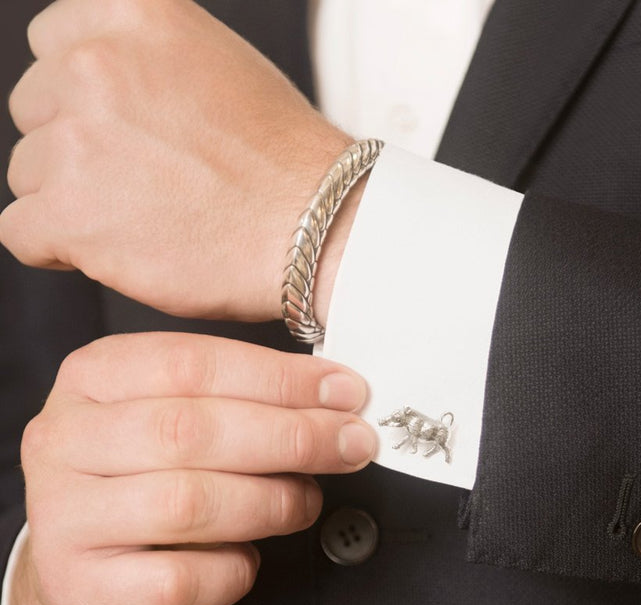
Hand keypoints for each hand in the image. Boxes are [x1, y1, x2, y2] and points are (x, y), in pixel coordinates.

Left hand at [0, 0, 355, 322]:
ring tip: (148, 221)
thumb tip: (99, 84)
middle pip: (36, 113)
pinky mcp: (70, 215)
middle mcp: (93, 64)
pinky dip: (61, 249)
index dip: (84, 98)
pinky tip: (118, 251)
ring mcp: (77, 139)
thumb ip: (149, 59)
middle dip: (79, 150)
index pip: (53, 43)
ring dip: (76, 202)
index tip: (121, 132)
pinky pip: (21, 233)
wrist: (317, 227)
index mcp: (130, 14)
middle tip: (144, 185)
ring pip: (30, 176)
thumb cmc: (284, 162)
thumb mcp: (219, 63)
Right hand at [10, 332, 374, 604]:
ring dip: (271, 502)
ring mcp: (62, 517)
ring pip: (188, 503)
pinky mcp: (82, 589)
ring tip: (304, 501)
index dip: (280, 378)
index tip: (346, 392)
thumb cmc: (143, 481)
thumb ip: (238, 400)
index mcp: (92, 378)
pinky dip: (234, 569)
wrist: (80, 573)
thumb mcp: (172, 417)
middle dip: (291, 437)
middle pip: (190, 430)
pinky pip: (180, 580)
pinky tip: (248, 557)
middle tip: (351, 445)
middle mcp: (63, 439)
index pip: (192, 363)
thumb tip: (334, 399)